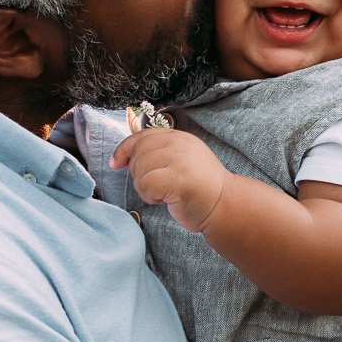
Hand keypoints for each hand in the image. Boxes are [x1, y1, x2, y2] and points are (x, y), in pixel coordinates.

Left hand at [111, 128, 227, 233]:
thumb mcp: (181, 161)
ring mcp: (179, 160)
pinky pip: (146, 185)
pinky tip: (165, 199)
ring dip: (145, 187)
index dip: (124, 149)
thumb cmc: (200, 189)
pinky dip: (150, 196)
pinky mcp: (178, 178)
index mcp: (179, 137)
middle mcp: (179, 144)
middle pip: (138, 154)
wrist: (225, 205)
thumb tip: (123, 157)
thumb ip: (158, 153)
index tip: (116, 162)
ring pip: (139, 171)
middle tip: (157, 186)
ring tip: (164, 193)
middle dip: (139, 174)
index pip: (142, 136)